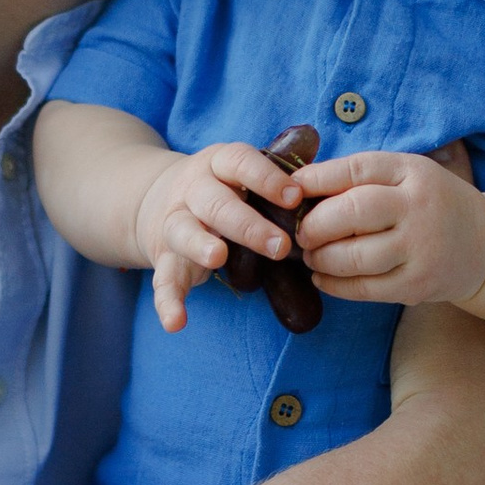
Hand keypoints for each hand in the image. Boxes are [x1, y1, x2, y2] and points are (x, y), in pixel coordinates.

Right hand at [133, 136, 310, 334]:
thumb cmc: (223, 189)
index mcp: (220, 165)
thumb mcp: (243, 174)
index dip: (267, 179)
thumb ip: (278, 181)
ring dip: (201, 245)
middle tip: (281, 246)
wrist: (154, 198)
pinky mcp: (164, 256)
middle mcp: (193, 189)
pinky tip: (176, 322)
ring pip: (184, 231)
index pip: (241, 163)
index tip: (295, 197)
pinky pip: (163, 278)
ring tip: (218, 257)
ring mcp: (175, 221)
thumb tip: (329, 189)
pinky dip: (167, 302)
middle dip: (248, 224)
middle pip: (217, 203)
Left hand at [295, 146, 484, 305]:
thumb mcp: (408, 175)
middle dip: (315, 224)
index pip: (357, 169)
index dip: (317, 179)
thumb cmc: (431, 204)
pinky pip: (364, 289)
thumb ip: (363, 177)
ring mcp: (420, 249)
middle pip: (352, 212)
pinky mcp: (417, 285)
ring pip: (354, 257)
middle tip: (301, 232)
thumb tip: (299, 184)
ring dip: (321, 258)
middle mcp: (418, 208)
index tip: (292, 188)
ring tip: (311, 255)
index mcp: (413, 172)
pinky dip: (335, 285)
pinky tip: (323, 277)